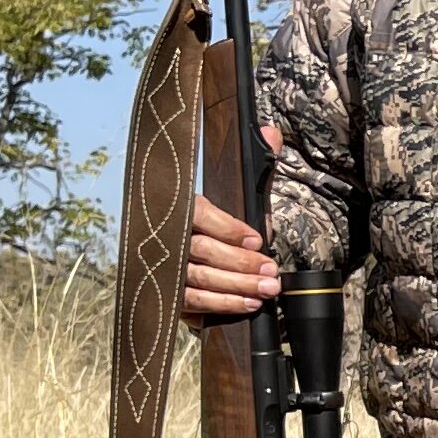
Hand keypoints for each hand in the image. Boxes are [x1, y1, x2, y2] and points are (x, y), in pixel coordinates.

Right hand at [179, 126, 284, 321]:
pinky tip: (246, 303)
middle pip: (202, 250)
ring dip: (236, 286)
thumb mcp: (239, 190)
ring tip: (266, 289)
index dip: (228, 229)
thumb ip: (258, 163)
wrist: (193, 247)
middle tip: (271, 272)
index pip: (200, 214)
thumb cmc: (220, 219)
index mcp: (181, 204)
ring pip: (199, 277)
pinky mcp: (170, 292)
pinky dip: (221, 303)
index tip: (257, 240)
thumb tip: (271, 133)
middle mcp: (168, 235)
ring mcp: (166, 265)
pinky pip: (192, 300)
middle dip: (241, 263)